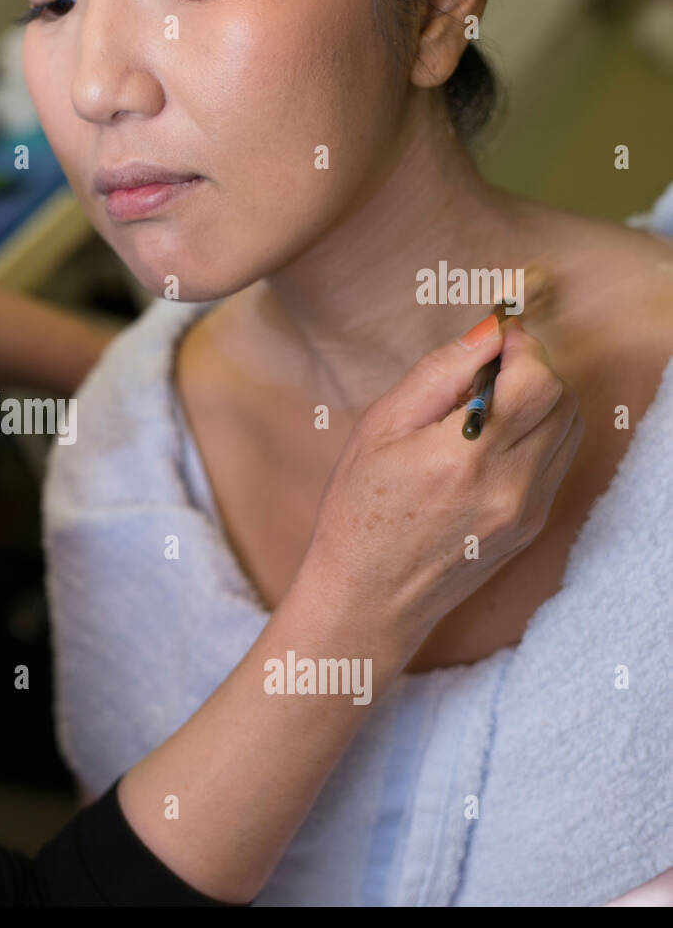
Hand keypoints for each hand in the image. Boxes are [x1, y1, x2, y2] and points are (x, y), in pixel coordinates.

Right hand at [299, 314, 583, 648]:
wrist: (369, 595)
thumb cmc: (359, 509)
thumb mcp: (379, 429)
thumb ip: (438, 374)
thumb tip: (488, 332)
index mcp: (460, 458)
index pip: (534, 380)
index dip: (522, 346)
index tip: (498, 337)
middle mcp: (506, 486)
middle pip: (561, 399)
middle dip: (532, 368)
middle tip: (490, 366)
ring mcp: (527, 510)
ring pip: (569, 427)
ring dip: (541, 399)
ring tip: (491, 403)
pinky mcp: (533, 524)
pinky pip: (558, 459)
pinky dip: (539, 433)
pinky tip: (494, 440)